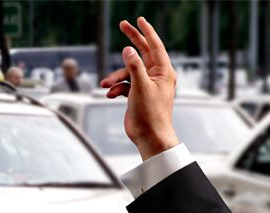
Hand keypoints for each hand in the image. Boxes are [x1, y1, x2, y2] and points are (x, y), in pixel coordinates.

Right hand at [100, 17, 178, 160]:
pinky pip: (125, 84)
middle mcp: (156, 76)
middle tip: (123, 25)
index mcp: (163, 72)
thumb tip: (128, 50)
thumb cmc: (150, 113)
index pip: (156, 46)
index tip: (139, 19)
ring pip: (128, 72)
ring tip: (105, 85)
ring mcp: (146, 85)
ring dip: (115, 77)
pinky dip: (116, 88)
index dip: (147, 31)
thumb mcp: (140, 86)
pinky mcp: (137, 94)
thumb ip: (134, 66)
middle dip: (132, 42)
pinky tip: (110, 95)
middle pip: (143, 53)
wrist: (149, 136)